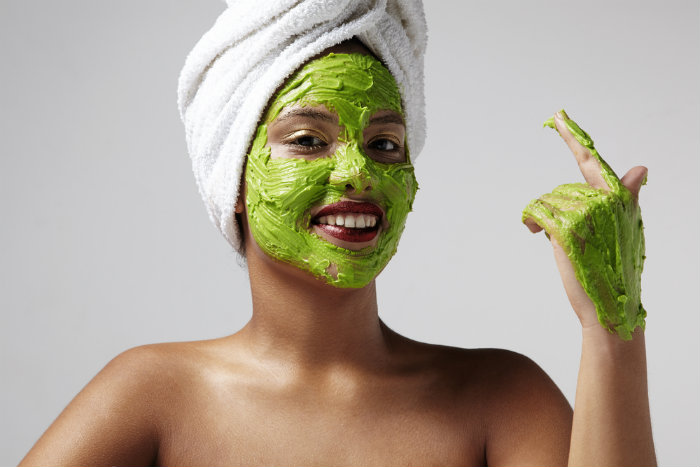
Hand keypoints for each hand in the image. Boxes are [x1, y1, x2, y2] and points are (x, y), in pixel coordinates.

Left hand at [522, 110, 646, 339]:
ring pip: (549, 202)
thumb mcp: (623, 229)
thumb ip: (624, 198)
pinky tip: (534, 232)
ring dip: (545, 219)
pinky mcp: (566, 228)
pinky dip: (531, 220)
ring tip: (555, 240)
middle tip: (565, 236)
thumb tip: (640, 168)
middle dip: (559, 211)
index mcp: (618, 199)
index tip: (558, 116)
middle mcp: (604, 201)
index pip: (592, 163)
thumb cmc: (613, 269)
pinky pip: (537, 212)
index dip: (574, 139)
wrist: (608, 306)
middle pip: (564, 191)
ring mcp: (585, 213)